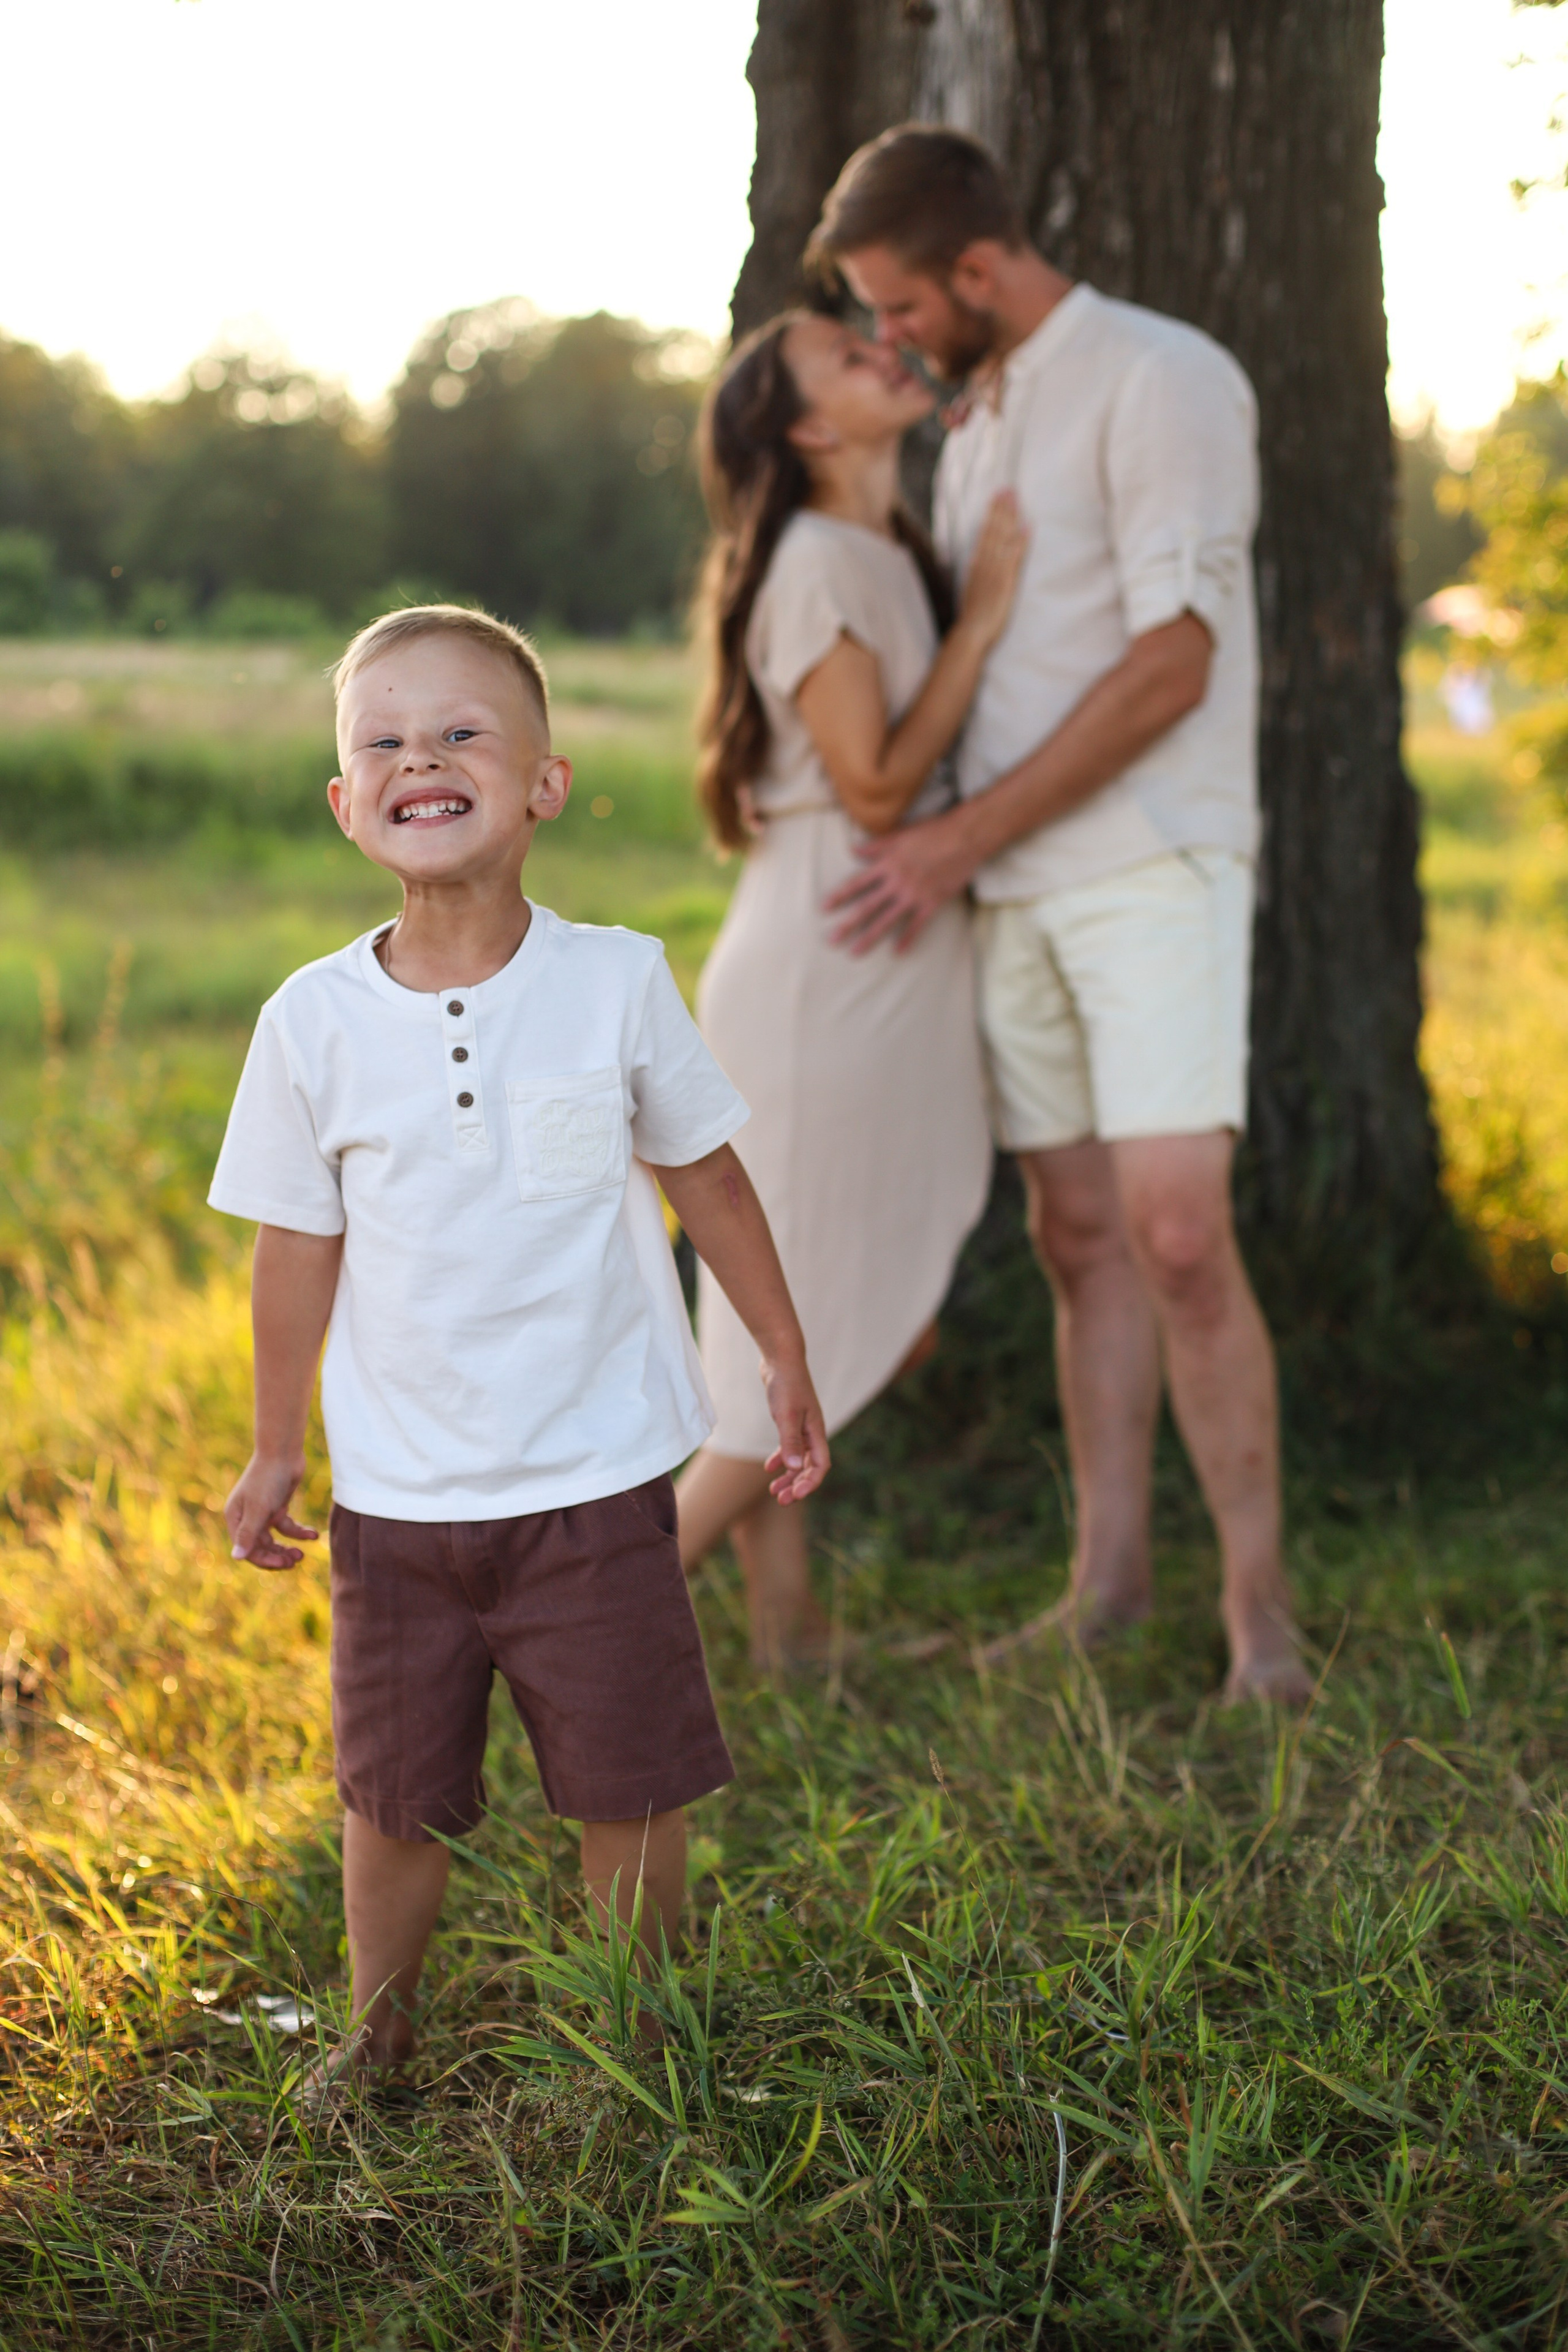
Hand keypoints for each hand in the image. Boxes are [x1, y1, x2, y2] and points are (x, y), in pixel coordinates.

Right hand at [224, 1455, 317, 1571]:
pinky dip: (299, 1532)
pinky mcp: (278, 1507)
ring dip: (287, 1547)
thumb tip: (235, 1558)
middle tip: (296, 1560)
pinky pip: (287, 1526)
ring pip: (275, 1539)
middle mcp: (246, 1518)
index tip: (284, 1563)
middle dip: (278, 1556)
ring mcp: (263, 1513)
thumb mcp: (258, 1509)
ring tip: (302, 1554)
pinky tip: (313, 1535)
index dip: (265, 1560)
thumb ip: (248, 1534)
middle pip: (261, 1547)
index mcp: (235, 1519)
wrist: (283, 1451)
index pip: (248, 1549)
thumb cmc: (267, 1479)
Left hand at [759, 1353, 830, 1504]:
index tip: (794, 1496)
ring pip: (798, 1460)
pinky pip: (789, 1447)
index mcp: (816, 1431)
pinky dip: (780, 1459)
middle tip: (781, 1500)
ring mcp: (801, 1426)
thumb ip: (790, 1441)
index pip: (820, 1466)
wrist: (781, 1358)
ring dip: (788, 1476)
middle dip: (797, 1485)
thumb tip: (792, 1468)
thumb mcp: (786, 1414)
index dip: (809, 1483)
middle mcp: (812, 1432)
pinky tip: (769, 1468)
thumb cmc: (786, 1384)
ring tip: (773, 1491)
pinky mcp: (790, 1421)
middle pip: (809, 1467)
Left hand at [824, 805, 981, 953]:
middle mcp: (897, 881)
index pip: (857, 883)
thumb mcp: (900, 834)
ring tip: (855, 952)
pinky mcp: (932, 902)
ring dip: (869, 937)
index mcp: (887, 864)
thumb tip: (853, 849)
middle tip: (832, 940)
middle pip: (867, 906)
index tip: (824, 908)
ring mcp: (914, 894)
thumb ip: (876, 845)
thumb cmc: (933, 831)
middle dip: (848, 924)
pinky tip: (897, 952)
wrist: (965, 837)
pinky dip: (907, 939)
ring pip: (887, 920)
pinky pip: (917, 925)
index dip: (840, 896)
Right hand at [956, 488, 1027, 648]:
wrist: (971, 633)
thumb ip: (977, 572)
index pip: (984, 532)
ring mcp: (995, 572)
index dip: (992, 513)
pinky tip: (1027, 526)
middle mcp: (985, 564)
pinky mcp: (1006, 582)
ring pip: (1002, 538)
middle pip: (993, 530)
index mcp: (977, 564)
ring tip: (1016, 499)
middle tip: (1008, 488)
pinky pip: (1014, 558)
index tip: (997, 496)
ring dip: (1010, 517)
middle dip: (1001, 508)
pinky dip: (1021, 541)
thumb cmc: (973, 617)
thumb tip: (979, 558)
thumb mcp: (972, 589)